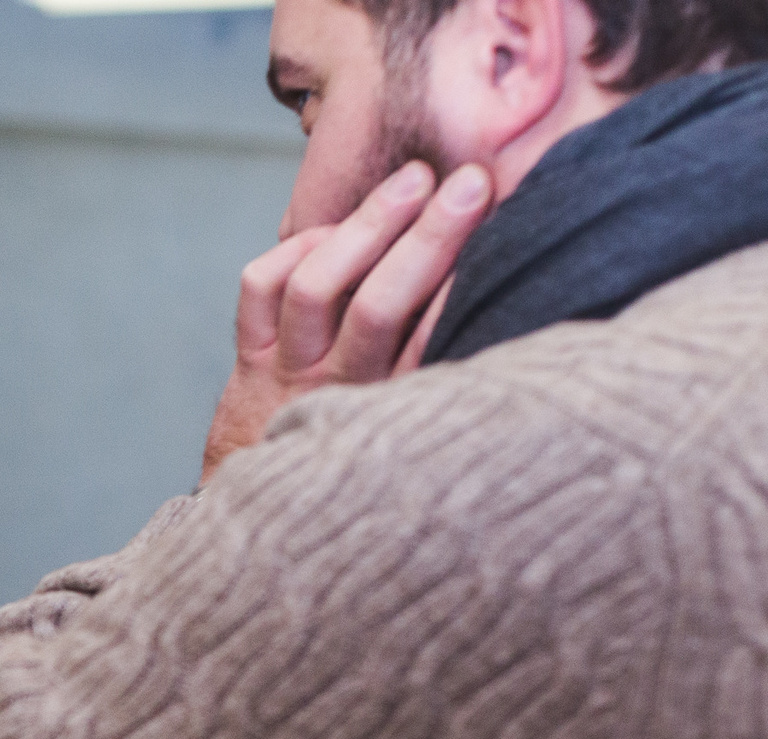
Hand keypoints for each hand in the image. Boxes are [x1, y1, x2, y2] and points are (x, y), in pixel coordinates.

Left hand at [201, 160, 492, 484]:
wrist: (275, 527)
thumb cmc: (366, 466)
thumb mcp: (415, 433)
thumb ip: (450, 374)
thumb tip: (518, 302)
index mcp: (392, 414)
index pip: (434, 342)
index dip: (463, 283)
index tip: (501, 229)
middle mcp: (337, 392)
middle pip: (380, 307)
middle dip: (428, 238)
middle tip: (471, 183)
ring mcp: (287, 376)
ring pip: (314, 290)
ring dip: (365, 227)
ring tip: (413, 181)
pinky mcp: (250, 363)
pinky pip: (260, 291)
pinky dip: (295, 249)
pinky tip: (334, 231)